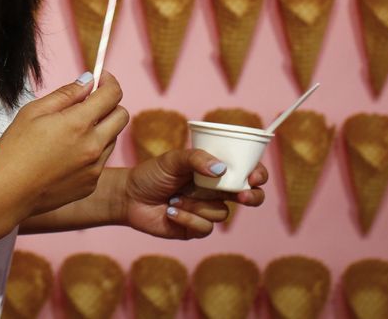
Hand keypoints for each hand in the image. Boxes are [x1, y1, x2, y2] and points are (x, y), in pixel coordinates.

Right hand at [0, 72, 129, 221]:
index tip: (101, 79)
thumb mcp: (33, 112)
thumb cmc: (14, 151)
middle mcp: (93, 146)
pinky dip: (92, 151)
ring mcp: (94, 168)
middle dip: (110, 104)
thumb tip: (88, 81)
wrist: (7, 195)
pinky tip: (67, 154)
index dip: (109, 82)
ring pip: (112, 138)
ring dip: (101, 128)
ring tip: (71, 132)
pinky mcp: (91, 184)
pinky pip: (101, 160)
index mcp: (78, 124)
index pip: (112, 95)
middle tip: (89, 103)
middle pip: (122, 116)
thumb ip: (66, 94)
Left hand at [121, 148, 267, 238]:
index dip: (257, 174)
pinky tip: (170, 211)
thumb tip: (221, 169)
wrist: (129, 197)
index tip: (255, 176)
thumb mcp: (173, 159)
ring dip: (198, 205)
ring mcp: (207, 211)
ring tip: (174, 198)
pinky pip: (205, 228)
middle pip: (249, 196)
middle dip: (252, 196)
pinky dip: (187, 218)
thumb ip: (196, 159)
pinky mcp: (196, 229)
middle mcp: (215, 191)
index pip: (245, 171)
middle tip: (242, 195)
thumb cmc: (152, 174)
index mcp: (214, 171)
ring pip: (221, 212)